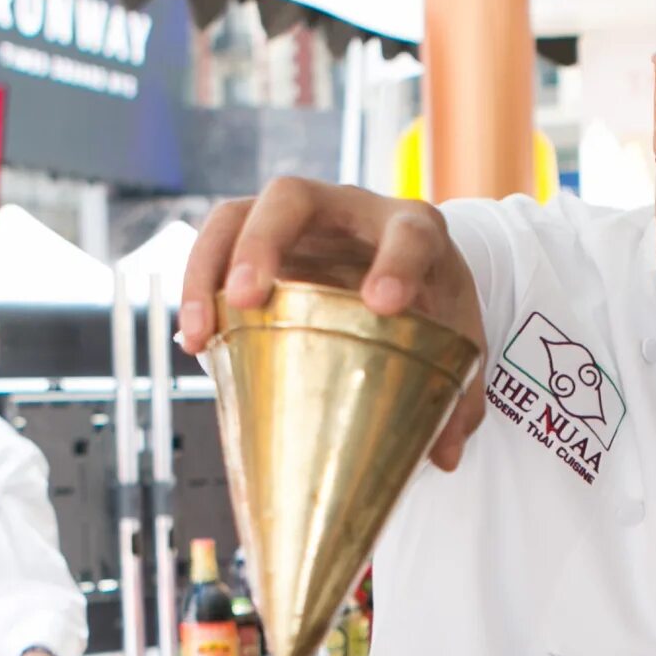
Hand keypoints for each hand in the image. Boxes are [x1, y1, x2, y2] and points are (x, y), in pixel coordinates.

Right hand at [179, 177, 488, 471]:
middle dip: (264, 242)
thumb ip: (460, 398)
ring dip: (209, 267)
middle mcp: (347, 209)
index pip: (406, 232)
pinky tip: (195, 339)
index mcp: (412, 229)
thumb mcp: (458, 343)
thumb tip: (444, 458)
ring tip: (198, 330)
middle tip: (247, 297)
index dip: (396, 262)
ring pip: (237, 214)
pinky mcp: (256, 240)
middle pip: (293, 197)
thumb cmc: (432, 305)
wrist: (402, 275)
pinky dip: (197, 288)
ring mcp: (295, 221)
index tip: (381, 304)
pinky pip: (215, 245)